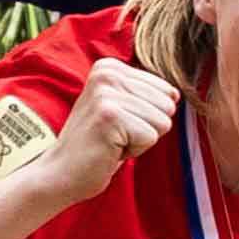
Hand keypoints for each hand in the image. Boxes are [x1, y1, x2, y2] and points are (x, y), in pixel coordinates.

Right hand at [40, 55, 182, 203]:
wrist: (61, 172)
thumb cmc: (97, 144)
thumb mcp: (122, 108)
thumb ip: (147, 95)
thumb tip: (177, 94)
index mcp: (110, 67)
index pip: (166, 91)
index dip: (147, 116)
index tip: (118, 123)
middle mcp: (107, 73)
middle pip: (167, 105)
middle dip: (147, 128)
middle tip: (115, 134)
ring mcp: (106, 93)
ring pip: (162, 122)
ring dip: (140, 140)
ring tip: (111, 141)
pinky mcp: (109, 116)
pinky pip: (151, 137)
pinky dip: (134, 151)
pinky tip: (109, 149)